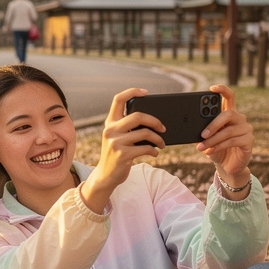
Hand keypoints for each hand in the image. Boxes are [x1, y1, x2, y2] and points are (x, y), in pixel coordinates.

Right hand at [82, 88, 163, 212]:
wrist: (106, 176)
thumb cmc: (116, 154)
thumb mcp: (117, 138)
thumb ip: (127, 127)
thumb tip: (153, 122)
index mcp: (109, 123)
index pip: (118, 99)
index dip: (133, 92)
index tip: (146, 93)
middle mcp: (110, 130)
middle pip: (137, 116)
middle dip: (155, 121)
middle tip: (163, 128)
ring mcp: (115, 142)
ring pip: (145, 133)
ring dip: (158, 139)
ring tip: (162, 144)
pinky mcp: (122, 155)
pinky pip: (145, 148)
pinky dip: (154, 150)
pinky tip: (155, 153)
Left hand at [197, 84, 253, 183]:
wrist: (227, 166)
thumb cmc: (216, 149)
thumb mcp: (206, 139)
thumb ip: (201, 130)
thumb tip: (190, 125)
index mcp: (229, 114)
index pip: (229, 97)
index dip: (222, 90)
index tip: (211, 88)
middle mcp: (240, 119)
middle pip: (228, 114)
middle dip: (213, 124)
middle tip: (202, 134)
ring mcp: (246, 129)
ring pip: (228, 131)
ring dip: (212, 140)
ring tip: (201, 147)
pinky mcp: (249, 141)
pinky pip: (232, 141)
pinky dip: (218, 146)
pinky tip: (209, 151)